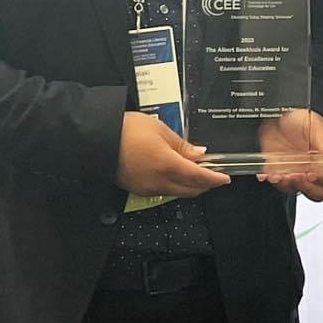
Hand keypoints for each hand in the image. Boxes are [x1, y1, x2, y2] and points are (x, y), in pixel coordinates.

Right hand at [116, 111, 230, 196]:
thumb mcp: (160, 130)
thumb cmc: (127, 129)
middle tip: (214, 175)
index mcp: (168, 165)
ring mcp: (147, 187)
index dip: (214, 179)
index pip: (199, 177)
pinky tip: (175, 175)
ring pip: (177, 192)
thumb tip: (199, 154)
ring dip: (190, 186)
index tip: (225, 178)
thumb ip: (182, 145)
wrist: (98, 139)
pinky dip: (174, 186)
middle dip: (205, 185)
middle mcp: (159, 181)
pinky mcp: (137, 189)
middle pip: (190, 190)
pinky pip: (163, 191)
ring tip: (196, 173)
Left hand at [256, 109, 322, 201]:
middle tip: (297, 176)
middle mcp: (316, 170)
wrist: (285, 116)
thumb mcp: (317, 128)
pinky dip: (274, 179)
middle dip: (307, 187)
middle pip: (320, 192)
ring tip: (281, 175)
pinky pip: (279, 183)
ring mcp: (300, 173)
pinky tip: (270, 174)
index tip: (313, 174)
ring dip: (289, 185)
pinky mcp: (283, 173)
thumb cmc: (306, 120)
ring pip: (298, 190)